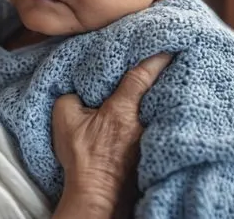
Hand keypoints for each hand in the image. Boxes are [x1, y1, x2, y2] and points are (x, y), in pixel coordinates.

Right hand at [52, 53, 171, 218]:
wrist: (96, 191)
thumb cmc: (82, 156)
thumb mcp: (65, 118)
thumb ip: (70, 96)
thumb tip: (77, 89)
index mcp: (122, 109)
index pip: (142, 76)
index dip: (155, 57)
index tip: (167, 42)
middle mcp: (142, 120)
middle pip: (158, 89)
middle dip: (163, 72)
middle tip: (169, 53)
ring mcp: (148, 135)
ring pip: (158, 106)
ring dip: (159, 92)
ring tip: (161, 77)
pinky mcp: (148, 147)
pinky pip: (155, 120)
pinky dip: (153, 110)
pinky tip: (149, 107)